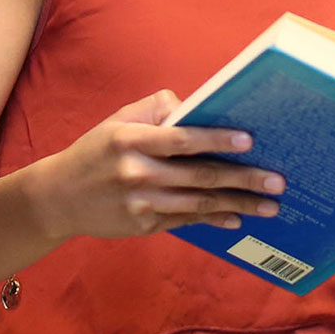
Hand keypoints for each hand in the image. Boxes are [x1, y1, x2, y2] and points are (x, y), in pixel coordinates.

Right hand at [32, 89, 284, 242]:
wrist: (58, 198)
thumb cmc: (95, 151)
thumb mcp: (118, 121)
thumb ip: (157, 110)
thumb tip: (196, 107)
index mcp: (130, 140)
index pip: (182, 139)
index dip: (217, 140)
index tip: (250, 140)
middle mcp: (136, 173)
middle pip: (200, 176)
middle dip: (243, 179)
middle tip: (277, 181)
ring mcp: (140, 204)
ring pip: (199, 204)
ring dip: (237, 205)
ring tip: (269, 205)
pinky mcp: (143, 226)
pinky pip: (186, 222)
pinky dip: (214, 220)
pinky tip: (237, 218)